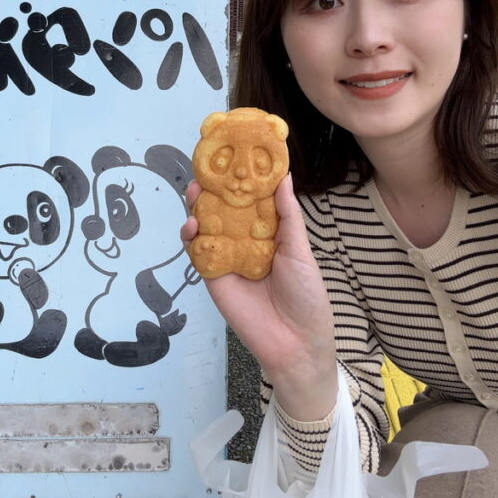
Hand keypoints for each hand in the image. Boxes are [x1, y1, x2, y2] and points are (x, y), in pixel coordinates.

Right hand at [182, 175, 337, 420]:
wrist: (295, 342)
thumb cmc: (307, 295)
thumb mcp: (300, 250)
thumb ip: (287, 214)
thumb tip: (283, 176)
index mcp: (269, 232)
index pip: (251, 200)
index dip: (241, 179)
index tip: (233, 155)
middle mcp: (246, 241)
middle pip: (223, 209)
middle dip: (211, 189)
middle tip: (204, 171)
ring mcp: (227, 258)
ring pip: (206, 226)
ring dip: (197, 208)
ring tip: (193, 192)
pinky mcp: (213, 276)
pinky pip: (197, 252)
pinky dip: (190, 236)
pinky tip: (192, 225)